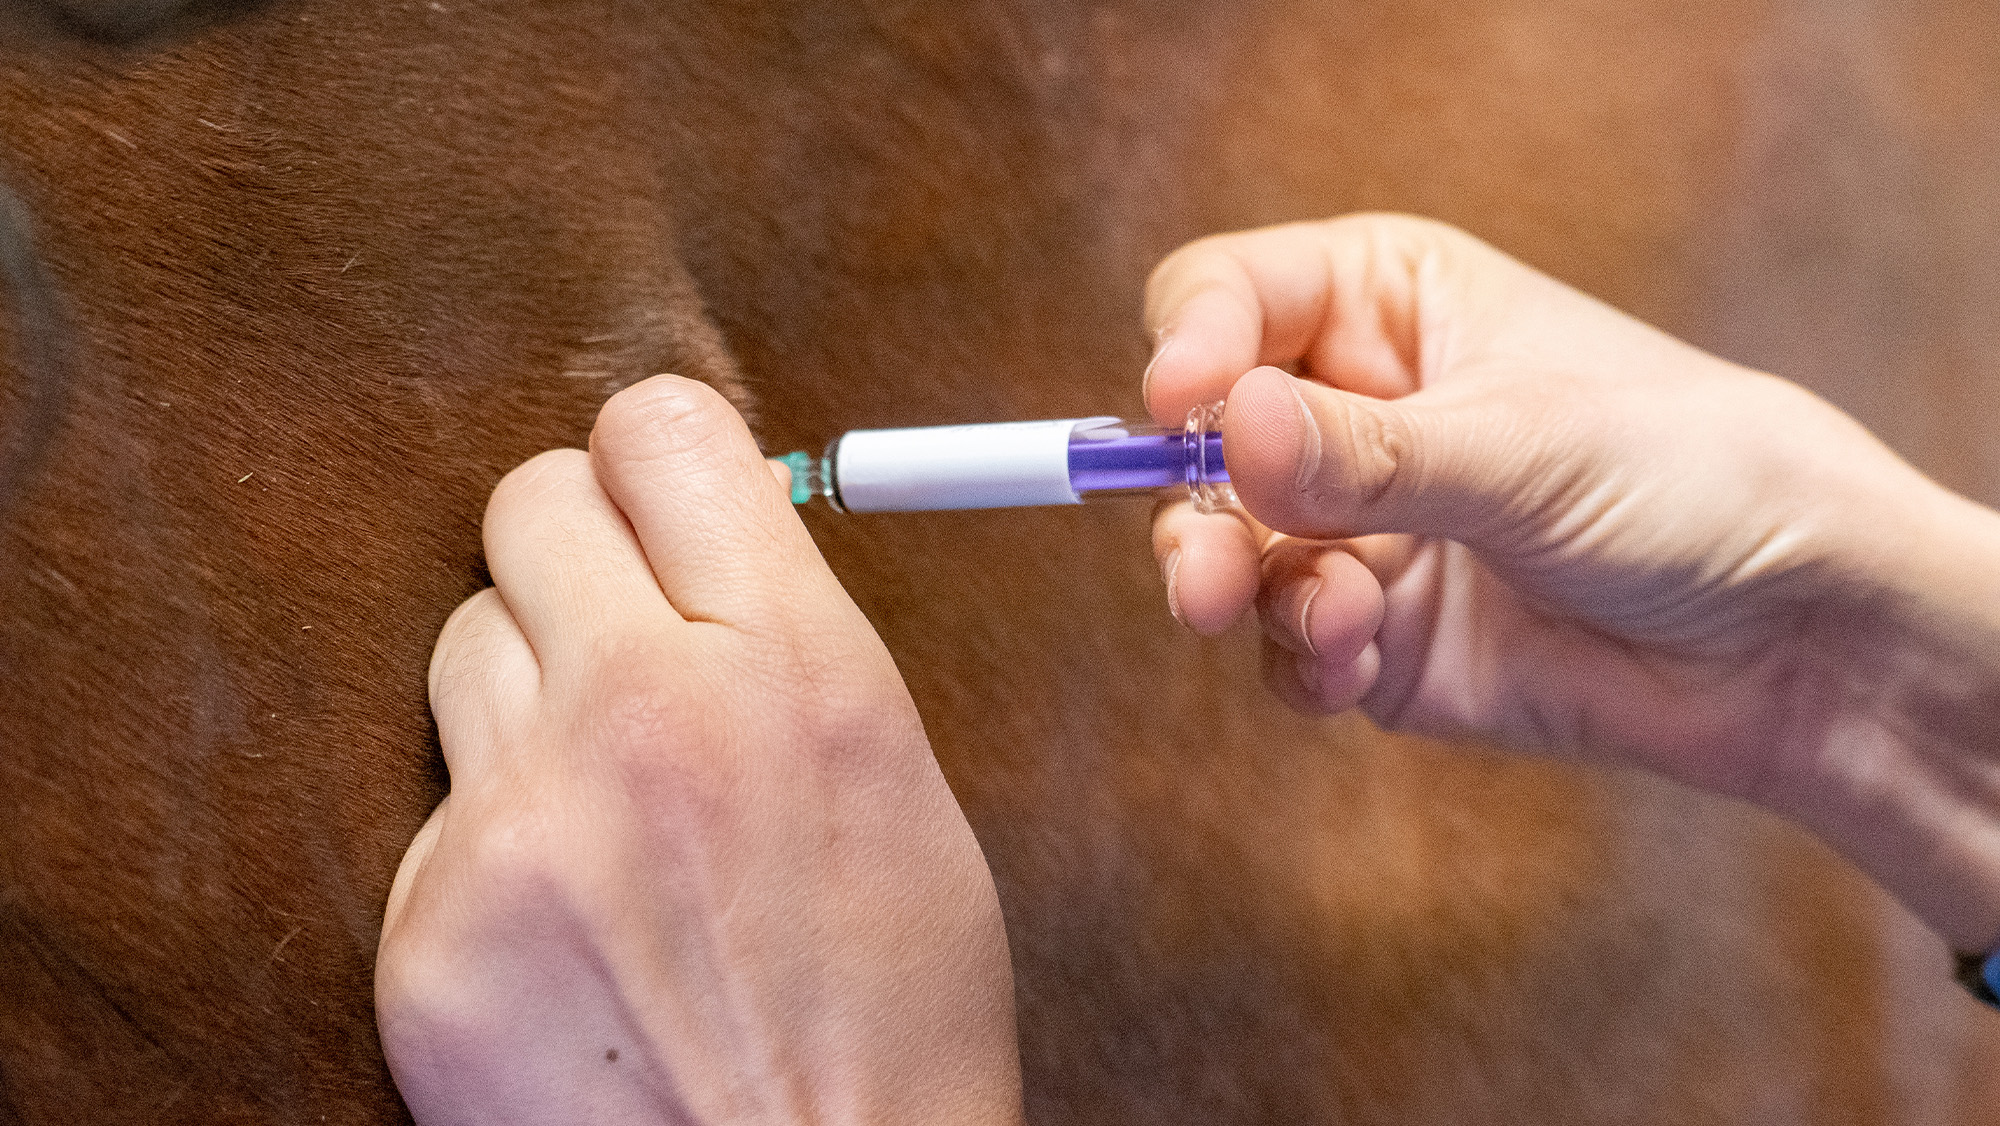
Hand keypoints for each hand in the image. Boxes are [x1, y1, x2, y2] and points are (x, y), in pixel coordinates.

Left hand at [375, 376, 1023, 1125]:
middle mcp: (650, 718)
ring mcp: (524, 827)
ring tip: (609, 811)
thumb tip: (699, 527)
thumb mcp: (898, 785)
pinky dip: (489, 844)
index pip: (658, 433)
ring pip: (463, 646)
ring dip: (524, 697)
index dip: (653, 462)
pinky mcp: (430, 932)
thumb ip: (790, 635)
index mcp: (801, 670)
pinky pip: (433, 809)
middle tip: (616, 637)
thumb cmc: (893, 1014)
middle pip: (528, 506)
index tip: (658, 506)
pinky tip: (568, 927)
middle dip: (571, 554)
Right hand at [1144, 214, 1999, 951]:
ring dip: (1244, 589)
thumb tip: (1222, 424)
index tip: (1180, 406)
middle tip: (1203, 567)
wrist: (1793, 640)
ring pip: (1223, 549)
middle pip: (1200, 439)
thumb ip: (1363, 452)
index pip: (1230, 300)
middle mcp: (1355, 410)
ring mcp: (1357, 527)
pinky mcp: (1370, 633)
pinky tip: (1363, 662)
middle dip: (1192, 503)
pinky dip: (1304, 658)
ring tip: (1325, 618)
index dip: (1189, 347)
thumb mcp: (1522, 447)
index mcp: (1387, 306)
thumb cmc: (1689, 479)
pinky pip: (1283, 645)